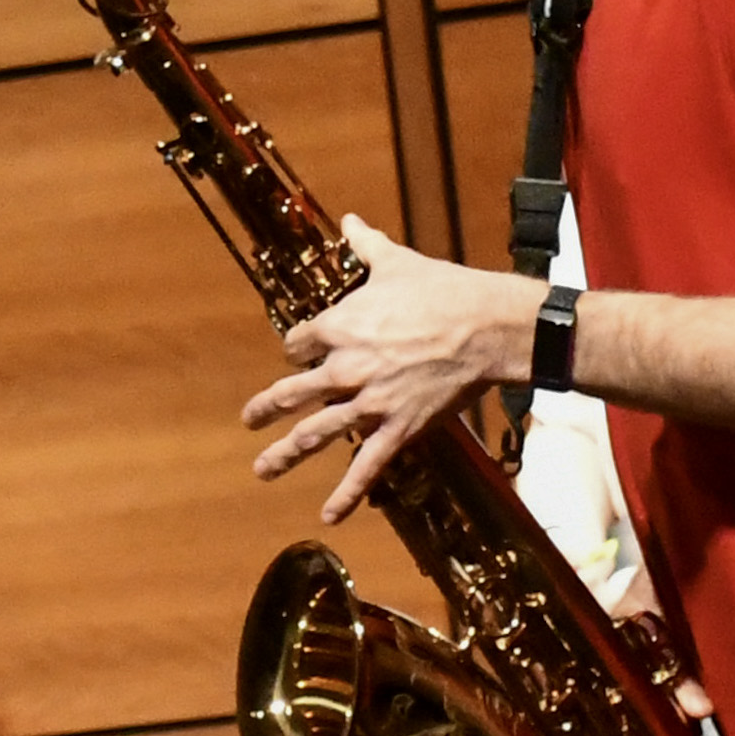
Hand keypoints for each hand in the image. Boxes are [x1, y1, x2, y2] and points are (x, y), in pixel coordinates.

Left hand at [239, 218, 533, 522]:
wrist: (485, 327)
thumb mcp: (397, 262)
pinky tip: (329, 516)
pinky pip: (366, 467)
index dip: (299, 348)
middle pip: (292, 392)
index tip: (300, 354)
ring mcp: (368, 402)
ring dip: (285, 454)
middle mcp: (344, 367)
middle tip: (249, 419)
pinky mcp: (396, 428)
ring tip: (263, 469)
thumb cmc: (442, 290)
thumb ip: (365, 245)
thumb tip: (349, 220)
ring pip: (315, 434)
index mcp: (339, 325)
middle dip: (267, 407)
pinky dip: (346, 494)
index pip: (298, 343)